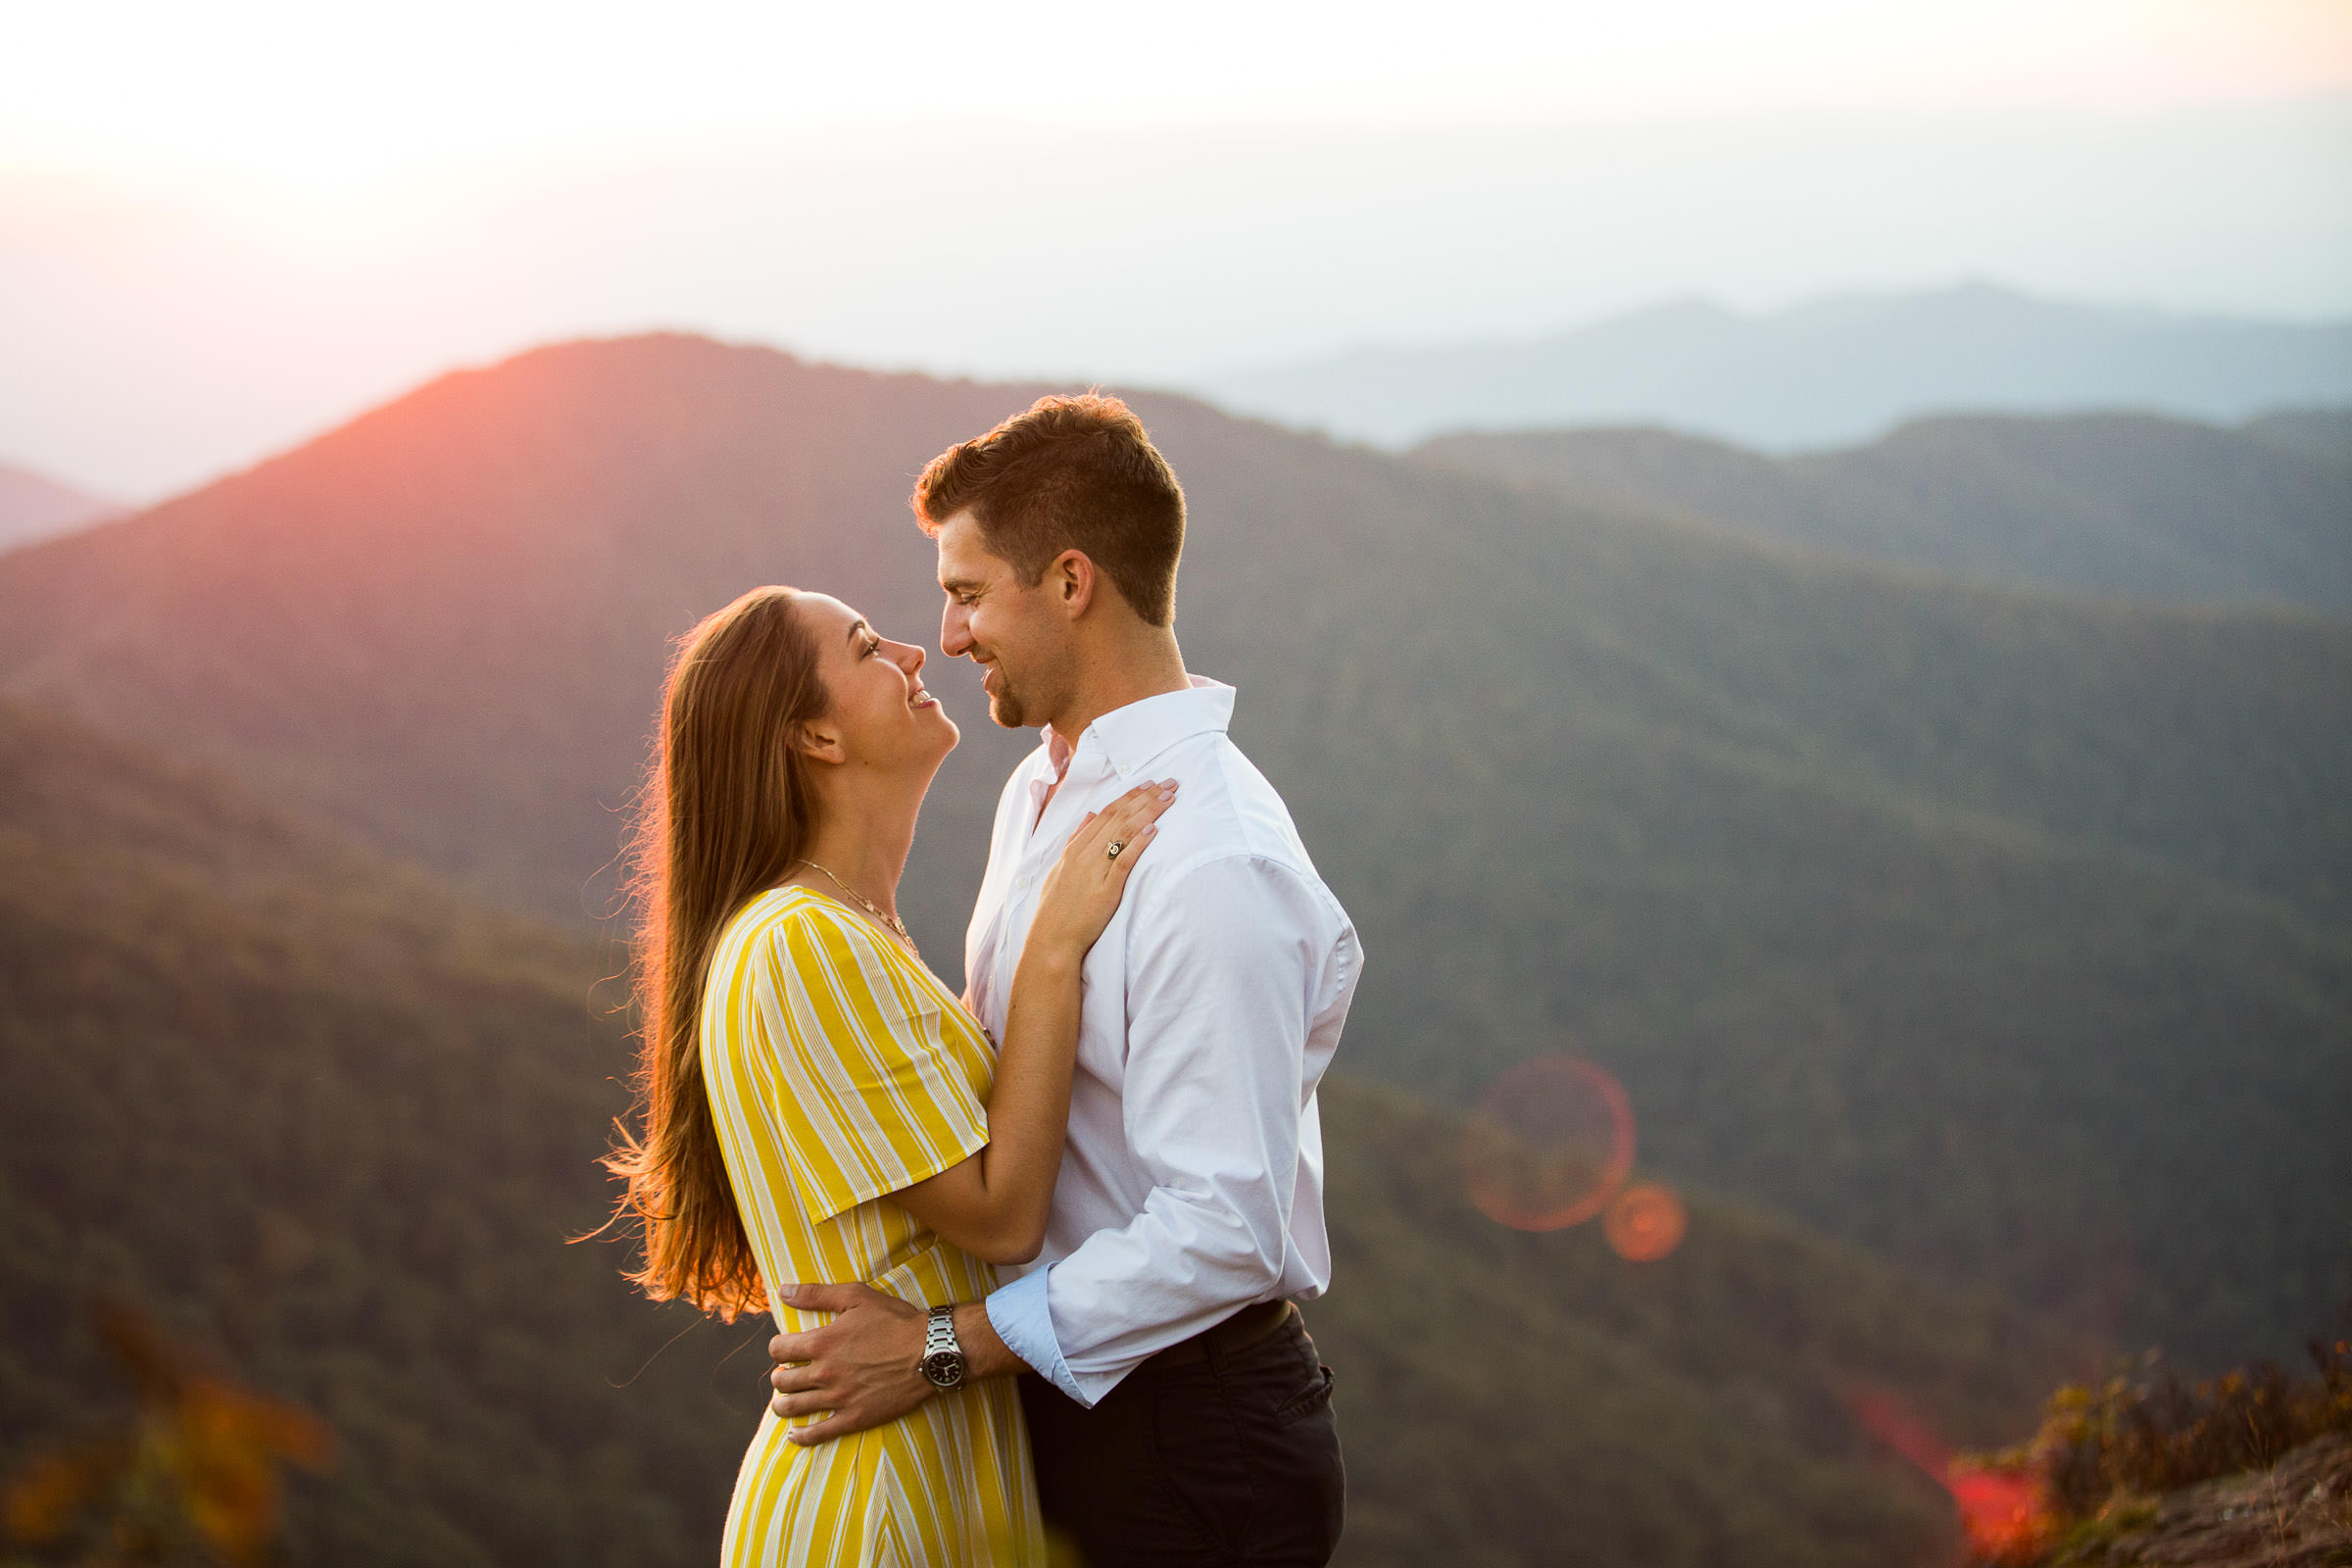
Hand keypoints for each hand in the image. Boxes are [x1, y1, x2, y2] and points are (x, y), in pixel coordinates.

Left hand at [765, 1281, 930, 1444]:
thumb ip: (816, 1294)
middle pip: (782, 1381)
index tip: (785, 1350)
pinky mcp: (854, 1418)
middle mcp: (824, 1372)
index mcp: (822, 1342)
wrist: (930, 1351)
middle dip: (779, 1377)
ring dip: (782, 1405)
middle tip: (787, 1375)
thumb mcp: (857, 1297)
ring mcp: (838, 1398)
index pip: (778, 1350)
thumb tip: (783, 1291)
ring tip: (784, 1402)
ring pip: (792, 1408)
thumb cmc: (895, 1321)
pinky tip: (794, 1434)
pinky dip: (801, 1436)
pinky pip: (818, 1434)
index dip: (778, 1349)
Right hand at [1027, 779, 1175, 955]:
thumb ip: (1075, 840)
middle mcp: (1085, 854)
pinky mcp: (1106, 890)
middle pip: (1120, 817)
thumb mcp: (1060, 868)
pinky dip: (1139, 844)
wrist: (1052, 938)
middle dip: (1146, 798)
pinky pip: (1124, 861)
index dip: (1130, 796)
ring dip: (1148, 812)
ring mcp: (1095, 871)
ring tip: (1169, 799)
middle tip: (1169, 784)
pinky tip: (1153, 830)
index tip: (1149, 784)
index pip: (1107, 813)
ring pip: (1124, 833)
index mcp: (1075, 848)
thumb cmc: (1057, 908)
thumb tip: (1089, 816)